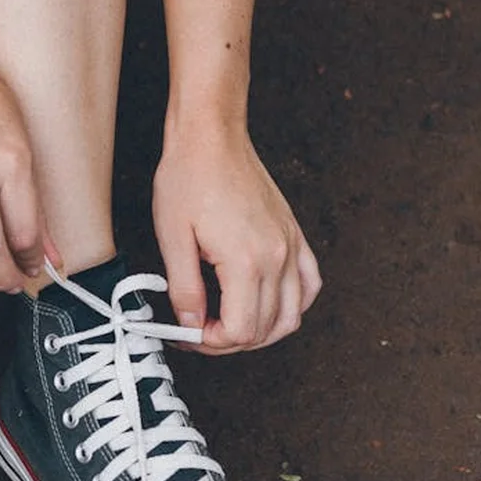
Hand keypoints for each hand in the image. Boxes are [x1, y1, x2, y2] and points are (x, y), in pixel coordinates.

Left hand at [153, 122, 321, 353]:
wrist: (210, 138)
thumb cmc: (189, 178)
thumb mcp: (172, 238)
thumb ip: (184, 290)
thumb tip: (189, 325)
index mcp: (246, 261)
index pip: (241, 330)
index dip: (211, 343)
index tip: (187, 333)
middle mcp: (277, 257)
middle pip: (265, 329)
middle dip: (229, 340)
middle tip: (197, 331)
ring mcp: (291, 246)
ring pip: (292, 315)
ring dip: (261, 331)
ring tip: (226, 324)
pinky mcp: (294, 235)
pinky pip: (308, 285)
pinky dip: (291, 305)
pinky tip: (265, 304)